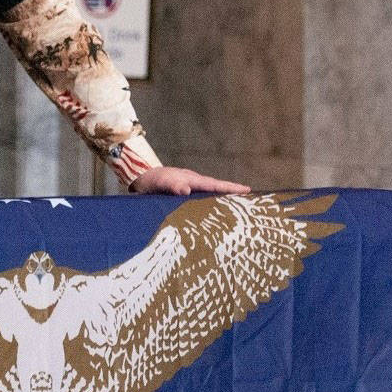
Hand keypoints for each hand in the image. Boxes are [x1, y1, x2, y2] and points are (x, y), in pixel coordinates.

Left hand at [129, 167, 249, 196]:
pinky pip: (202, 199)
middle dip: (233, 193)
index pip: (214, 185)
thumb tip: (187, 190)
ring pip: (211, 194)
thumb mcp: (160, 183)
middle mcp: (194, 183)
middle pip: (217, 188)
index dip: (230, 188)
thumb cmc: (151, 182)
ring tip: (239, 206)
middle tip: (251, 199)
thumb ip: (172, 186)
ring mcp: (190, 188)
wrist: (140, 179)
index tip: (247, 190)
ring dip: (223, 199)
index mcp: (191, 180)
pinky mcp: (185, 195)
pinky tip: (216, 212)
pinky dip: (212, 203)